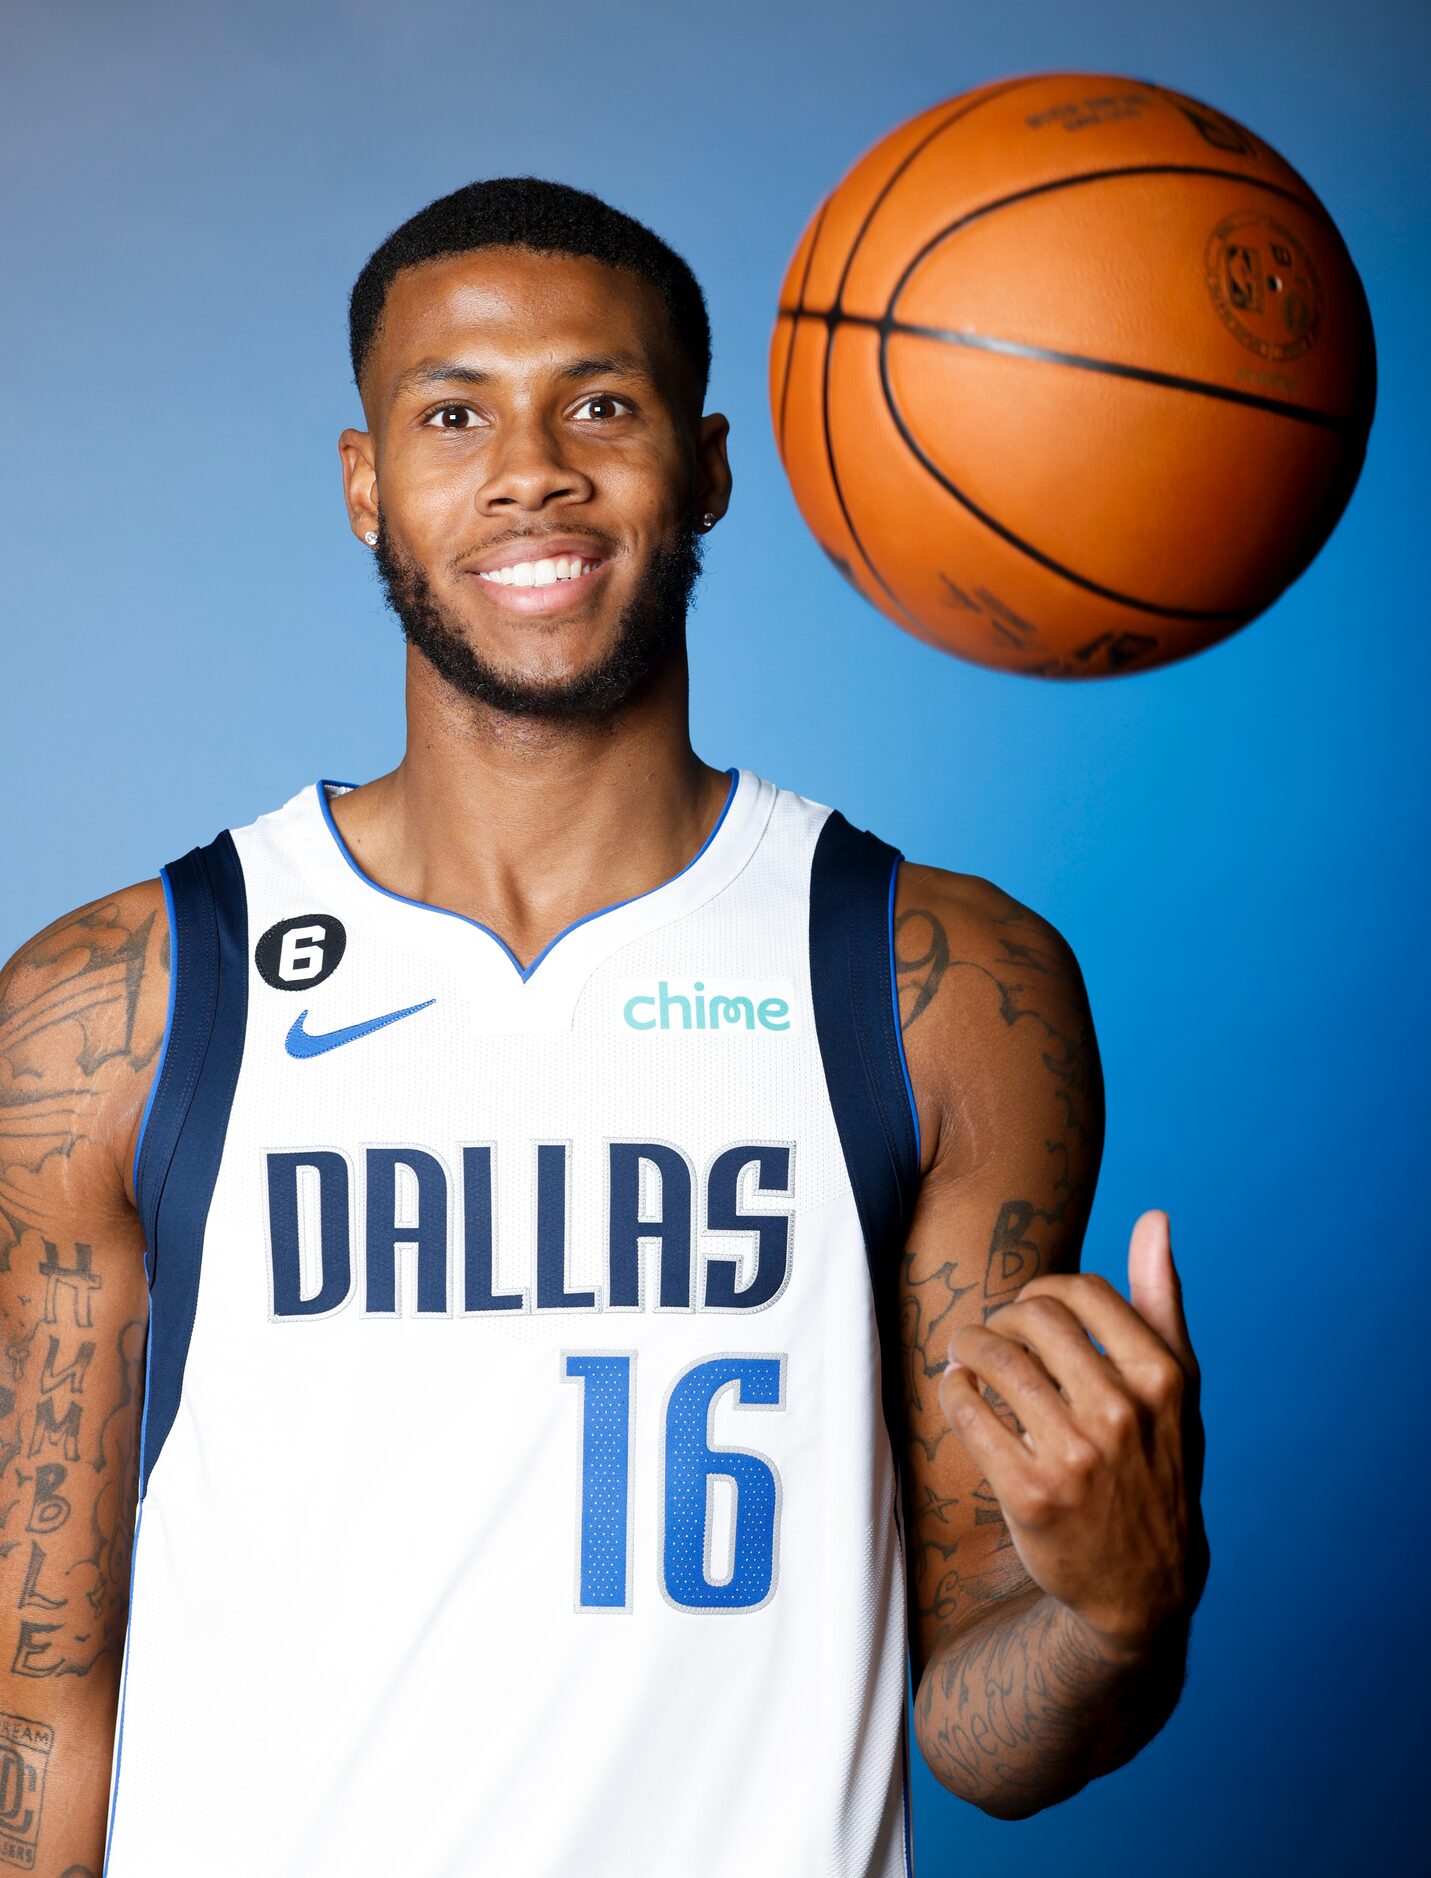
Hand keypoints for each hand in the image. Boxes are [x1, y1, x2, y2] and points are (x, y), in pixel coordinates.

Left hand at [938, 1210, 1207, 1663]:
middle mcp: (1123, 1413)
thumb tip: (1154, 1218)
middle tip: (994, 1332)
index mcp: (1164, 1379)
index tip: (1031, 1309)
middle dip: (1002, 1315)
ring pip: (993, 1358)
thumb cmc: (1159, 1466)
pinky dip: (954, 1390)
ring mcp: (1077, 1456)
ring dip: (967, 1345)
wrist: (1146, 1585)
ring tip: (967, 1353)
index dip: (1043, 1290)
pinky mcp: (1030, 1493)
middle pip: (1030, 1316)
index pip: (1079, 1292)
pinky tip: (961, 1391)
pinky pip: (968, 1411)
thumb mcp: (1179, 1389)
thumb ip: (1162, 1300)